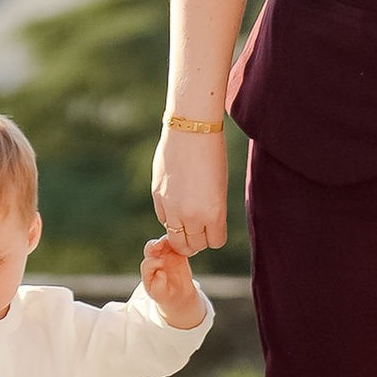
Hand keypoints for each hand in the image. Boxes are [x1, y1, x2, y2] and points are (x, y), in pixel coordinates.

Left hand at [140, 232, 203, 324]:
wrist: (180, 296)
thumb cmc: (166, 295)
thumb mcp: (160, 295)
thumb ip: (158, 285)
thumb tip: (160, 273)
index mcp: (148, 270)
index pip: (147, 263)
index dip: (153, 262)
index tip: (161, 263)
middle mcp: (154, 259)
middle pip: (151, 248)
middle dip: (155, 244)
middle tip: (161, 243)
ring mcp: (165, 255)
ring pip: (164, 243)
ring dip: (168, 240)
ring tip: (174, 241)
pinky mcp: (177, 253)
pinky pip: (177, 245)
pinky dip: (180, 242)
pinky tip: (184, 244)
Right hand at [150, 126, 227, 257]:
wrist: (191, 130)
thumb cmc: (212, 156)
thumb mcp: (219, 189)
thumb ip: (211, 212)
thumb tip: (200, 228)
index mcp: (214, 213)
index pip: (214, 242)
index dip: (214, 235)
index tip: (213, 226)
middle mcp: (192, 215)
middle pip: (192, 246)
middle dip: (196, 241)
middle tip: (197, 231)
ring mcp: (172, 207)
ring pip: (175, 238)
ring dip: (181, 232)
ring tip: (186, 219)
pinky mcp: (157, 196)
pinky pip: (163, 218)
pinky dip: (169, 216)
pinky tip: (175, 202)